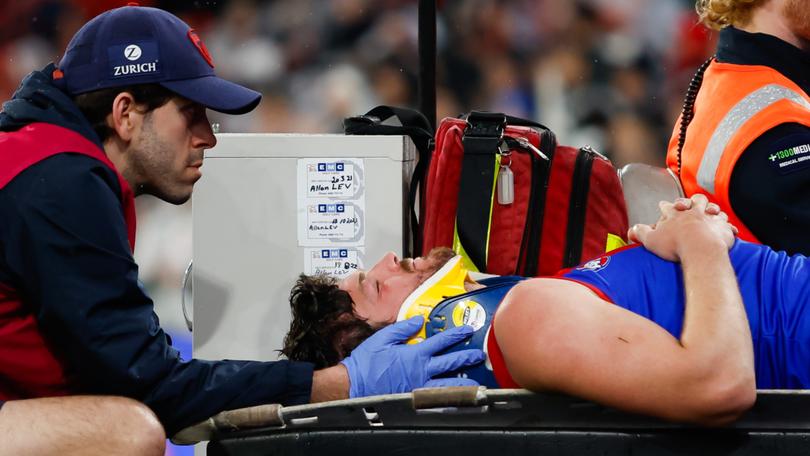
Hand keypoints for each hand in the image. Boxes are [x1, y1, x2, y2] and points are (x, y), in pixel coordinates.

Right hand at [340, 316, 484, 396]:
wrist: (353, 386)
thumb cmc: (366, 363)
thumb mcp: (382, 339)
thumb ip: (403, 329)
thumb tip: (419, 321)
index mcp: (414, 354)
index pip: (441, 342)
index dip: (456, 335)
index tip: (467, 331)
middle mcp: (421, 371)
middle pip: (450, 363)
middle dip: (466, 357)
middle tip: (478, 355)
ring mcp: (420, 388)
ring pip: (448, 384)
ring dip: (463, 381)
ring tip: (475, 381)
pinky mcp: (415, 400)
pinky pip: (437, 401)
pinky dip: (450, 401)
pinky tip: (458, 401)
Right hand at [628, 194, 736, 261]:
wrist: (700, 249)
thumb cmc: (675, 245)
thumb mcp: (651, 240)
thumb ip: (641, 233)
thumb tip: (632, 230)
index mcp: (675, 214)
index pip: (668, 207)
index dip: (665, 206)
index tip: (663, 205)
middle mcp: (693, 212)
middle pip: (694, 201)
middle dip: (692, 201)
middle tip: (690, 203)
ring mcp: (709, 218)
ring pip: (712, 208)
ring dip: (712, 209)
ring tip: (711, 211)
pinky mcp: (722, 227)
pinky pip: (727, 224)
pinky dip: (727, 225)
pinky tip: (728, 227)